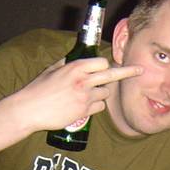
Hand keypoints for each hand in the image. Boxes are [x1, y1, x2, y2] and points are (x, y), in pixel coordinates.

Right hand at [13, 55, 141, 132]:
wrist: (29, 109)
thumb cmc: (38, 89)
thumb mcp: (51, 70)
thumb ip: (65, 63)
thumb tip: (72, 57)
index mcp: (75, 68)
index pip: (101, 62)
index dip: (104, 65)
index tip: (105, 66)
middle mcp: (83, 81)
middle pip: (113, 75)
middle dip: (128, 71)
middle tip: (140, 70)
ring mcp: (85, 97)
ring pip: (105, 93)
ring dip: (101, 93)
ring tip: (85, 95)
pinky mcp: (84, 112)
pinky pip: (99, 107)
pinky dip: (94, 107)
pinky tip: (82, 106)